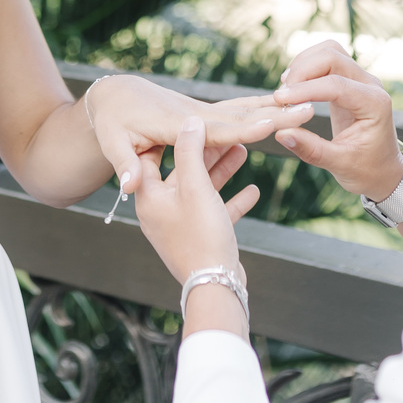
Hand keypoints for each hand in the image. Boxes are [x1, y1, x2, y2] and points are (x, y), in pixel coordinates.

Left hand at [87, 75, 311, 198]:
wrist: (115, 94)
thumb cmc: (110, 121)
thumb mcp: (115, 143)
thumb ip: (127, 165)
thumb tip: (126, 185)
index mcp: (175, 129)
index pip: (217, 133)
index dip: (245, 129)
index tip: (273, 122)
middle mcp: (193, 122)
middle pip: (240, 121)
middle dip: (274, 116)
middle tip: (308, 107)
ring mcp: (199, 120)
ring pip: (241, 119)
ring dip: (269, 116)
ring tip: (302, 110)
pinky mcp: (201, 122)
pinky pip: (231, 128)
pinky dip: (251, 127)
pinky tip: (270, 127)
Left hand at [134, 118, 256, 284]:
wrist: (215, 286)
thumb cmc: (201, 235)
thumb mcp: (195, 187)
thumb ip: (190, 152)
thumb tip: (189, 122)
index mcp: (150, 197)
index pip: (151, 156)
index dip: (167, 135)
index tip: (183, 116)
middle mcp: (161, 211)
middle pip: (182, 172)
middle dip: (205, 151)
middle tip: (224, 131)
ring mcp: (180, 226)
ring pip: (201, 190)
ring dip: (222, 171)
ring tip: (243, 152)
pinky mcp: (200, 239)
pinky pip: (215, 213)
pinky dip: (232, 201)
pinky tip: (253, 190)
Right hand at [272, 39, 402, 202]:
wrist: (384, 171)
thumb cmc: (367, 170)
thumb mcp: (340, 165)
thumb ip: (311, 149)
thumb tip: (281, 133)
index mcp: (374, 104)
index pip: (336, 85)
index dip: (305, 89)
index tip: (279, 100)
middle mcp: (370, 85)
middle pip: (333, 56)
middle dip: (302, 70)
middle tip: (281, 95)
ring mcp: (361, 79)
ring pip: (330, 51)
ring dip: (304, 63)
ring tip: (286, 88)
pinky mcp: (350, 80)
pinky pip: (328, 60)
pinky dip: (308, 65)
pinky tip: (294, 85)